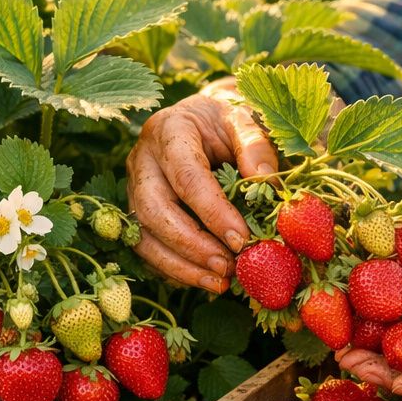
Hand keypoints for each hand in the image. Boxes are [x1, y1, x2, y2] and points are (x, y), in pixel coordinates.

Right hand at [126, 79, 277, 291]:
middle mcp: (143, 159)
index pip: (187, 177)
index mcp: (170, 130)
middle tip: (228, 267)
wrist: (203, 119)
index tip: (242, 239)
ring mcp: (135, 187)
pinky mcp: (137, 211)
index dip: (213, 212)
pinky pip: (147, 248)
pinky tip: (206, 279)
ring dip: (181, 266)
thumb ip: (255, 145)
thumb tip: (266, 180)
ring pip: (144, 236)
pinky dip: (175, 269)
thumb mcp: (245, 118)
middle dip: (191, 245)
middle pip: (155, 210)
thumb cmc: (226, 120)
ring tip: (220, 282)